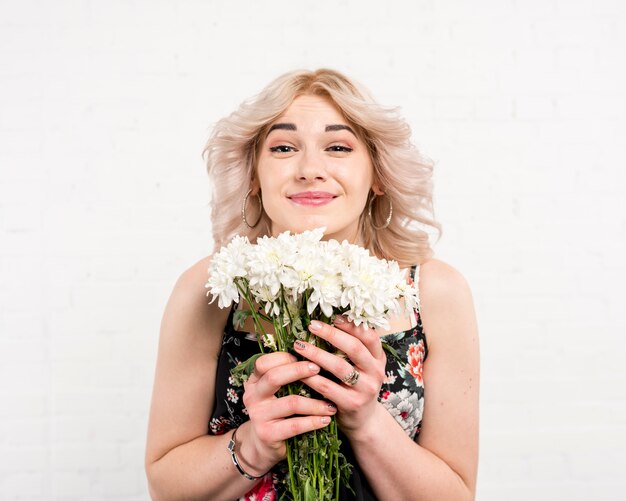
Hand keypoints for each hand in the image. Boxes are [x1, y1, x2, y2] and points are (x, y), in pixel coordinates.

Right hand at [240, 352, 336, 472]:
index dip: (285, 358)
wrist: (263, 445)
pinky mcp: (267, 434)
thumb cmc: (277, 411)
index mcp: (254, 381)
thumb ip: (287, 375)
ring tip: (332, 405)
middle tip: (319, 369)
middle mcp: (252, 396)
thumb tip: (315, 353)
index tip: (306, 358)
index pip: (264, 362)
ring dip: (315, 403)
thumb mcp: (276, 391)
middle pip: (274, 377)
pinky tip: (326, 420)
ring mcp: (258, 415)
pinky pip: (295, 425)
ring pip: (291, 402)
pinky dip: (313, 422)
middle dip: (299, 370)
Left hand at [294, 317, 386, 435]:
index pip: (369, 336)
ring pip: (339, 367)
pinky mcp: (351, 404)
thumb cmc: (357, 386)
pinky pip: (327, 387)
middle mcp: (375, 372)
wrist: (364, 421)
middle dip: (331, 334)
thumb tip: (328, 321)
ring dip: (317, 354)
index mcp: (378, 358)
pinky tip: (298, 370)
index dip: (351, 325)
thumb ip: (352, 348)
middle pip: (354, 348)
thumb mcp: (363, 366)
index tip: (333, 317)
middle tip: (311, 326)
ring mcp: (365, 389)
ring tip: (299, 345)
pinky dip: (311, 377)